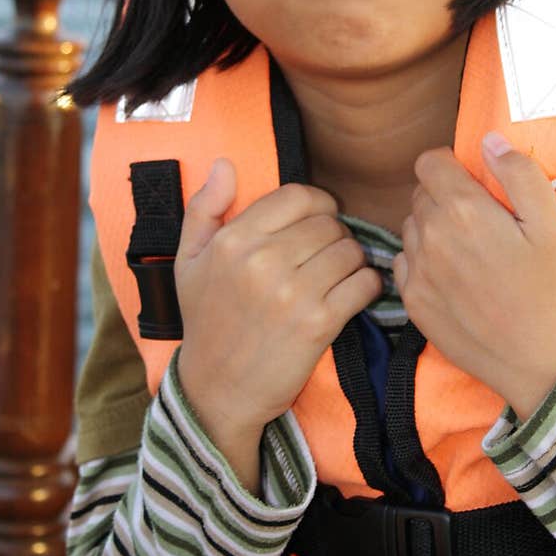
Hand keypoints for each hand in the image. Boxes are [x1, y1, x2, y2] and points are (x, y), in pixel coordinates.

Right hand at [174, 159, 381, 464]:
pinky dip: (367, 287)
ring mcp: (291, 292)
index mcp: (232, 240)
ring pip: (350, 250)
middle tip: (326, 258)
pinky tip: (351, 297)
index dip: (317, 205)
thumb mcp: (188, 261)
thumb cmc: (206, 322)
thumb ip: (204, 208)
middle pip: (329, 223)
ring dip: (352, 262)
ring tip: (337, 278)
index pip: (298, 196)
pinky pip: (364, 283)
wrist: (218, 391)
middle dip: (335, 237)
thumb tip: (224, 164)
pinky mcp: (318, 323)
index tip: (318, 223)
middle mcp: (261, 261)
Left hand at [393, 132, 555, 421]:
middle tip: (482, 222)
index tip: (475, 184)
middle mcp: (430, 236)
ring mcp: (417, 272)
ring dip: (433, 228)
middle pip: (420, 193)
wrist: (541, 365)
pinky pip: (406, 262)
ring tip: (470, 251)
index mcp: (463, 210)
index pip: (429, 162)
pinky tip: (455, 277)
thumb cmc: (553, 292)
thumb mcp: (554, 227)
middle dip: (445, 197)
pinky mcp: (413, 302)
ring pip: (411, 227)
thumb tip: (489, 141)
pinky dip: (424, 260)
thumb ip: (521, 175)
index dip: (452, 166)